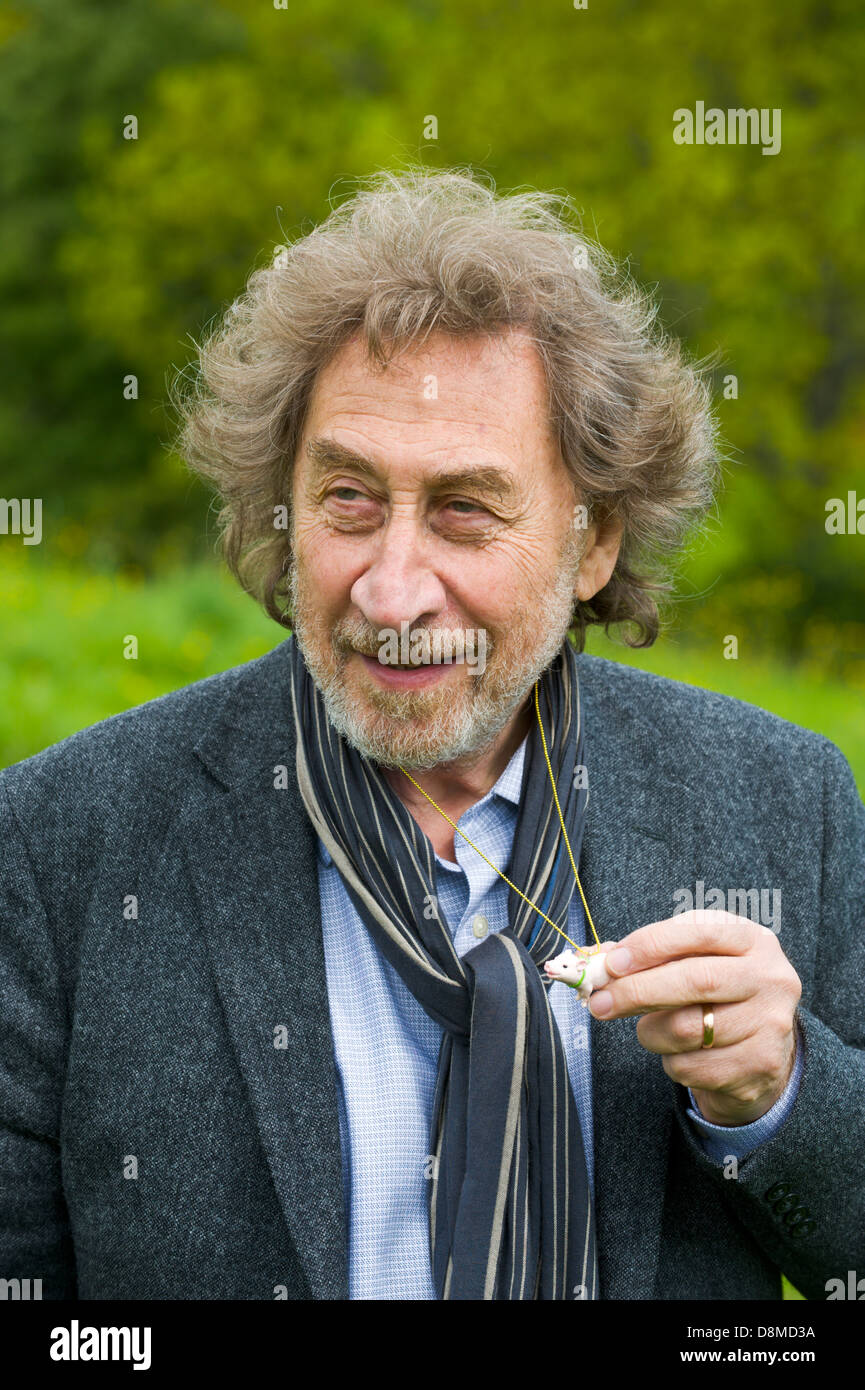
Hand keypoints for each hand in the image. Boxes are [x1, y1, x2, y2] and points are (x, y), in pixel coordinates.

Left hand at [588, 911, 801, 1124]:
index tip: (611, 963)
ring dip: (650, 1032)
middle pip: (695, 980)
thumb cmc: (715, 994)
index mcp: (752, 939)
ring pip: (687, 1029)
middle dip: (637, 991)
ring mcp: (771, 1023)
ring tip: (649, 1029)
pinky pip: (692, 1067)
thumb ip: (651, 957)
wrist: (761, 1049)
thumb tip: (596, 963)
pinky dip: (671, 1062)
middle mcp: (771, 977)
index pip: (698, 932)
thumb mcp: (694, 962)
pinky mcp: (760, 1064)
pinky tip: (680, 1053)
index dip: (650, 945)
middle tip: (600, 1003)